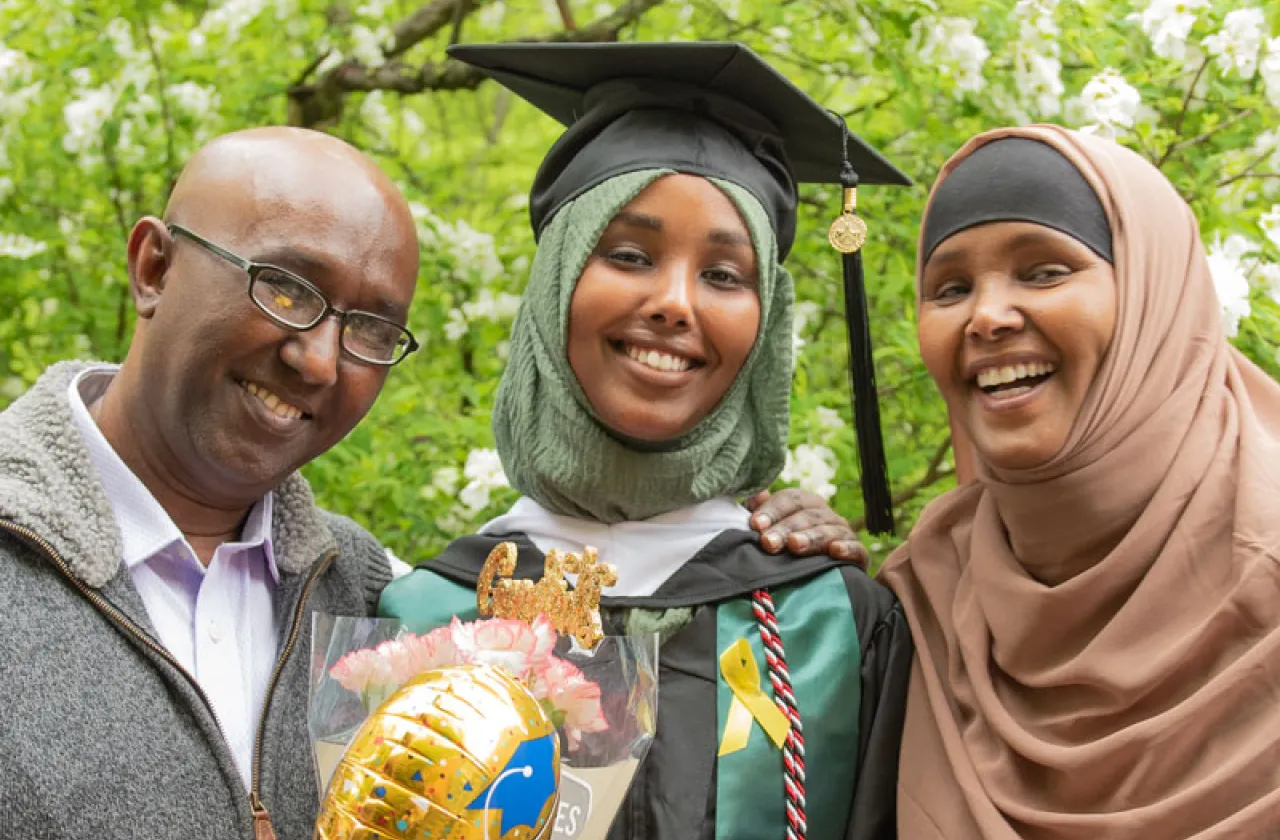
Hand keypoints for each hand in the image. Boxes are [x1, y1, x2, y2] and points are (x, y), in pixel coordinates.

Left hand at [745, 488, 867, 567]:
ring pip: (829, 530)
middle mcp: (826, 515)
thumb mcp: (774, 532)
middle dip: (785, 528)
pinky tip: (835, 551)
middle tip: (768, 543)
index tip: (755, 525)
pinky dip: (847, 548)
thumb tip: (754, 495)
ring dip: (811, 537)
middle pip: (807, 515)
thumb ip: (763, 513)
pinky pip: (856, 549)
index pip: (790, 499)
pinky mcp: (859, 555)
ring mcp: (844, 534)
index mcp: (806, 505)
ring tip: (794, 545)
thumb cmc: (790, 553)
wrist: (823, 585)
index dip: (772, 510)